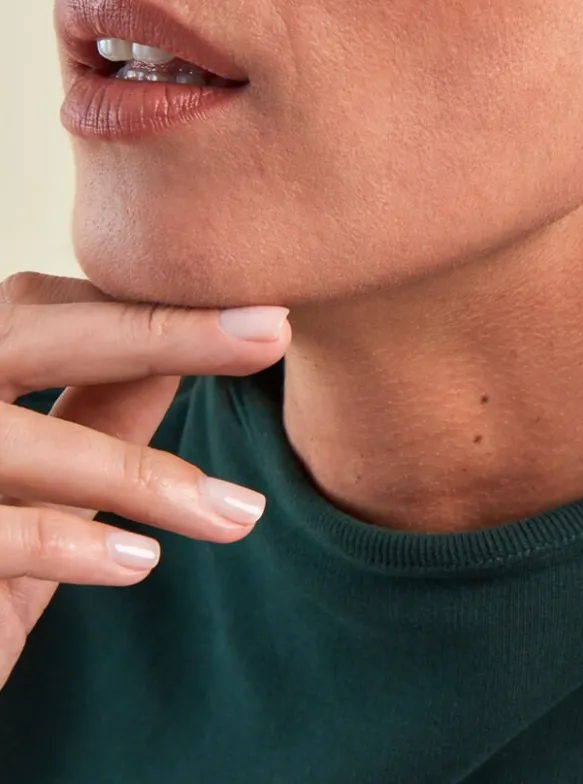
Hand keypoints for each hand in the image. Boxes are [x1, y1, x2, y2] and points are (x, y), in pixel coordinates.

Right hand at [0, 272, 291, 688]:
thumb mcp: (50, 485)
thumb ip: (100, 416)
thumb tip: (184, 353)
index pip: (48, 309)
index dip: (147, 307)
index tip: (252, 312)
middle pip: (29, 335)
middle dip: (160, 333)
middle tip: (271, 333)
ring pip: (20, 441)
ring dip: (143, 475)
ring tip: (240, 512)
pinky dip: (74, 543)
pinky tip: (144, 560)